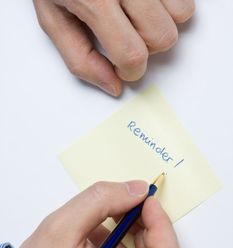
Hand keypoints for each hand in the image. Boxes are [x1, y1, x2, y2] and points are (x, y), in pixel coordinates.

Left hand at [33, 0, 194, 95]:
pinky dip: (170, 5)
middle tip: (127, 38)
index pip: (132, 53)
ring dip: (162, 25)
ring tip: (138, 16)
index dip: (130, 71)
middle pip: (162, 37)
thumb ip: (80, 59)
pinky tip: (147, 3)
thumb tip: (113, 86)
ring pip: (182, 14)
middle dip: (147, 49)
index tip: (122, 67)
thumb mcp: (53, 19)